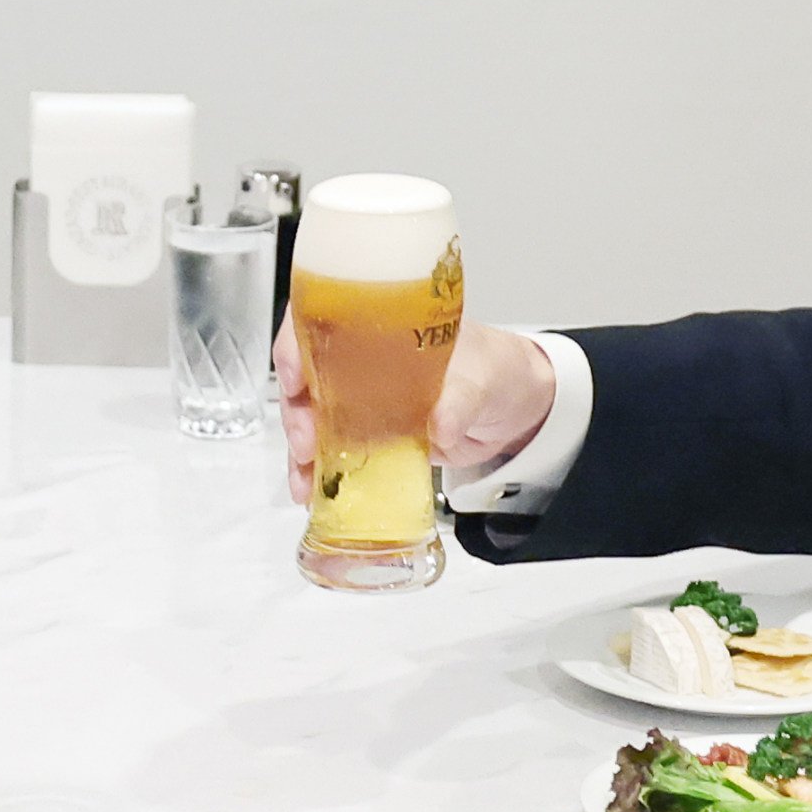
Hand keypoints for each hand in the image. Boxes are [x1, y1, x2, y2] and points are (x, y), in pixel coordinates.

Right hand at [279, 317, 560, 505]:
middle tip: (307, 442)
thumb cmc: (499, 370)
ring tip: (305, 480)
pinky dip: (321, 472)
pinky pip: (335, 450)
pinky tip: (315, 492)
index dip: (297, 344)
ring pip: (315, 417)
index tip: (293, 376)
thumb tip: (439, 425)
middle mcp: (365, 359)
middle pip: (308, 374)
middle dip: (296, 410)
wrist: (519, 409)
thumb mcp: (483, 377)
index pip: (322, 318)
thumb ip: (460, 398)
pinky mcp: (374, 435)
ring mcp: (366, 399)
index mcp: (384, 324)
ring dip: (302, 449)